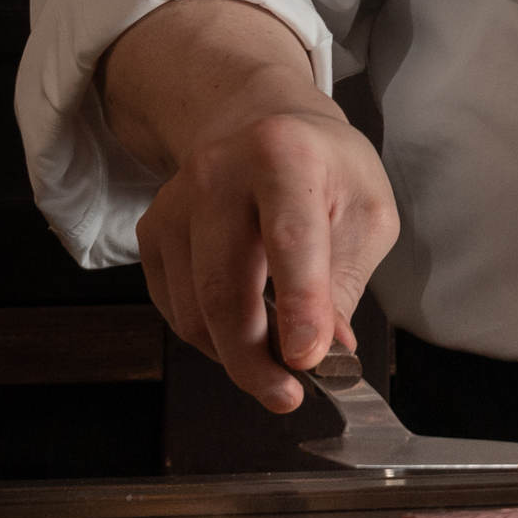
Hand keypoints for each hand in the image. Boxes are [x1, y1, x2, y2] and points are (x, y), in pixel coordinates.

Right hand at [102, 0, 402, 412]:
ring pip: (194, 310)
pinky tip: (245, 332)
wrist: (259, 122)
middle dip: (254, 358)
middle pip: (224, 287)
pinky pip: (176, 308)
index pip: (289, 239)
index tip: (307, 359)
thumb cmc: (323, 169)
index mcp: (283, 155)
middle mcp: (217, 173)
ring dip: (235, 355)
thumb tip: (328, 351)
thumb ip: (346, 281)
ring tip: (276, 366)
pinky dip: (212, 337)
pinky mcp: (152, 231)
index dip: (299, 304)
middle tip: (286, 395)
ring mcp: (175, 203)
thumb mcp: (365, 212)